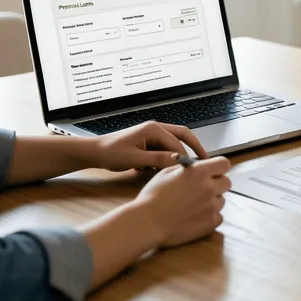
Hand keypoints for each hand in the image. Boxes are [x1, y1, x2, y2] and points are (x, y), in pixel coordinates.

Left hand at [90, 121, 207, 171]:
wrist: (94, 152)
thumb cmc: (111, 154)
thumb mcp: (135, 159)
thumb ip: (157, 159)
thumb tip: (178, 160)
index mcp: (154, 129)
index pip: (177, 144)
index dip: (185, 158)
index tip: (192, 172)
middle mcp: (155, 128)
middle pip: (182, 136)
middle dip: (194, 148)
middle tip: (206, 161)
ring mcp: (152, 134)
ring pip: (174, 144)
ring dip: (177, 156)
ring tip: (180, 171)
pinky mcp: (148, 142)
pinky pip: (164, 149)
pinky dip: (165, 159)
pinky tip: (158, 171)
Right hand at [134, 156, 232, 247]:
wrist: (147, 223)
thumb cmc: (152, 197)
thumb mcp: (167, 173)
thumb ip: (188, 168)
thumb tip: (198, 167)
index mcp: (199, 172)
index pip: (224, 164)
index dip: (218, 167)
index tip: (213, 171)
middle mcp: (209, 188)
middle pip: (227, 183)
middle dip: (217, 184)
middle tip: (203, 189)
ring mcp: (211, 207)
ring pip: (221, 201)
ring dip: (212, 201)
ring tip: (193, 206)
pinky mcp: (210, 224)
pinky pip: (218, 217)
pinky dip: (209, 217)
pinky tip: (194, 217)